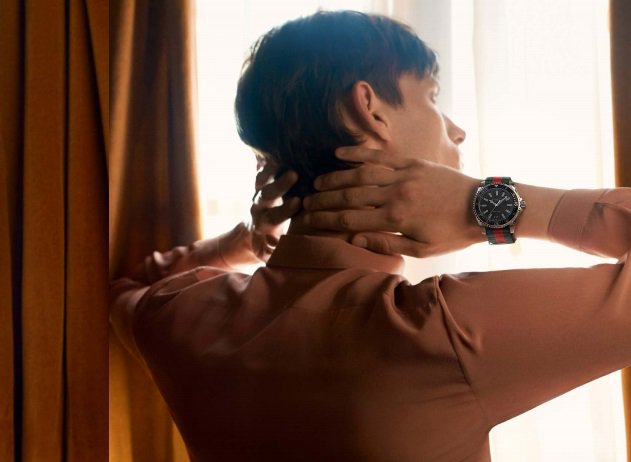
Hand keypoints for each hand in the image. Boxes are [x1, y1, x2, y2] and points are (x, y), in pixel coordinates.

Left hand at [248, 162, 299, 260]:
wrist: (253, 233)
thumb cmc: (267, 245)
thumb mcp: (267, 253)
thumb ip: (272, 251)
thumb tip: (277, 247)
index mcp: (264, 223)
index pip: (275, 215)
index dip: (285, 209)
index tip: (298, 201)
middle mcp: (259, 206)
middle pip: (267, 193)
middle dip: (280, 184)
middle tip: (294, 174)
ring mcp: (257, 192)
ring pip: (261, 178)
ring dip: (271, 168)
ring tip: (283, 156)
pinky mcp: (259, 183)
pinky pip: (260, 169)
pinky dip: (265, 160)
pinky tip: (276, 147)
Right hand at [301, 147, 483, 256]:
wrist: (484, 208)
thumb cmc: (453, 234)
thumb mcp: (422, 249)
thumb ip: (386, 244)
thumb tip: (355, 239)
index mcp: (395, 219)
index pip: (350, 220)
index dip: (326, 220)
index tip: (308, 221)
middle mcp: (395, 194)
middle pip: (349, 196)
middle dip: (324, 200)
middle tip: (305, 203)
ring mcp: (403, 175)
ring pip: (361, 174)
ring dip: (336, 178)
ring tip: (317, 183)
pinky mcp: (413, 163)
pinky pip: (380, 157)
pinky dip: (359, 154)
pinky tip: (340, 154)